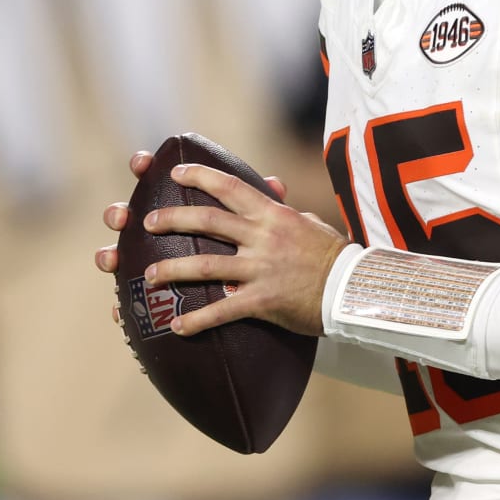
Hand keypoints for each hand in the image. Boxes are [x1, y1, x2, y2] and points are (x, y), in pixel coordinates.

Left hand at [95, 149, 339, 335]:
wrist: (352, 289)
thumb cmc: (332, 255)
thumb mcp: (308, 222)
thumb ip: (283, 209)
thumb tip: (272, 189)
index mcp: (272, 214)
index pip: (230, 186)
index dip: (199, 176)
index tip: (175, 172)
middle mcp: (262, 237)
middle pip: (207, 221)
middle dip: (172, 219)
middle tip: (146, 223)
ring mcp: (260, 269)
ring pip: (205, 265)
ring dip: (172, 271)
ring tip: (149, 276)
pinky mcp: (262, 301)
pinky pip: (222, 310)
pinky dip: (196, 320)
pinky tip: (176, 327)